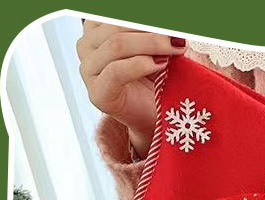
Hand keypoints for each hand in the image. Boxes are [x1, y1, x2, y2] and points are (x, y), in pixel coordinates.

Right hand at [77, 22, 186, 156]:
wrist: (153, 119)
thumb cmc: (154, 82)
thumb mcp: (154, 49)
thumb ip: (154, 33)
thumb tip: (170, 23)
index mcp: (96, 30)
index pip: (115, 14)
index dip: (144, 18)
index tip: (172, 24)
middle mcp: (86, 47)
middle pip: (117, 27)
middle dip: (152, 31)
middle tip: (178, 37)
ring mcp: (88, 71)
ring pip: (116, 45)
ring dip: (151, 45)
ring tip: (174, 51)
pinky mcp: (97, 94)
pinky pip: (116, 71)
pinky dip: (141, 65)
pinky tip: (161, 65)